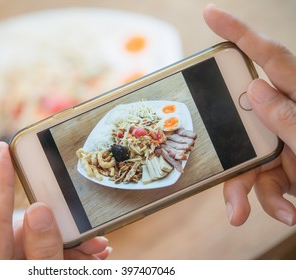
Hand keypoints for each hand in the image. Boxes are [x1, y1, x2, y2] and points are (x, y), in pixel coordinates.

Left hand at [0, 141, 111, 258]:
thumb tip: (38, 209)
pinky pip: (51, 251)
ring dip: (76, 242)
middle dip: (66, 226)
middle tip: (91, 229)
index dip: (1, 178)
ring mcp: (21, 262)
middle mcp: (7, 259)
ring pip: (46, 239)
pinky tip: (93, 253)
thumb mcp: (48, 275)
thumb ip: (44, 249)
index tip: (2, 147)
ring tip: (98, 247)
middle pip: (31, 226)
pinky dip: (73, 251)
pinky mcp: (34, 264)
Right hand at [204, 4, 295, 225]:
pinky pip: (263, 180)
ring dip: (250, 191)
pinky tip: (292, 214)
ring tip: (262, 213)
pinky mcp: (286, 166)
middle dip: (234, 160)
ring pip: (248, 159)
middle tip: (232, 188)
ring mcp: (286, 143)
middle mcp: (290, 117)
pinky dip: (272, 201)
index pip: (269, 57)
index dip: (239, 32)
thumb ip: (291, 118)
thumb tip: (256, 88)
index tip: (211, 12)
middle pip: (244, 124)